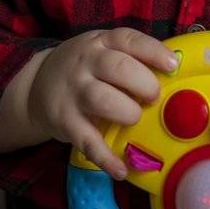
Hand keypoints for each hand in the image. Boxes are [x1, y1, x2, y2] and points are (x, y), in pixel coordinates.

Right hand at [28, 27, 177, 179]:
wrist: (35, 85)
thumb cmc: (84, 68)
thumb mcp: (101, 49)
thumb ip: (131, 57)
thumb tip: (174, 72)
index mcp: (101, 42)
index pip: (129, 39)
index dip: (153, 52)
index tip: (172, 65)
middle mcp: (86, 63)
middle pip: (119, 68)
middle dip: (145, 84)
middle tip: (153, 97)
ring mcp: (74, 92)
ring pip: (103, 99)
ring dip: (127, 112)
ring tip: (134, 118)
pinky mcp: (65, 122)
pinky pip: (88, 141)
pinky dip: (106, 157)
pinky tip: (121, 169)